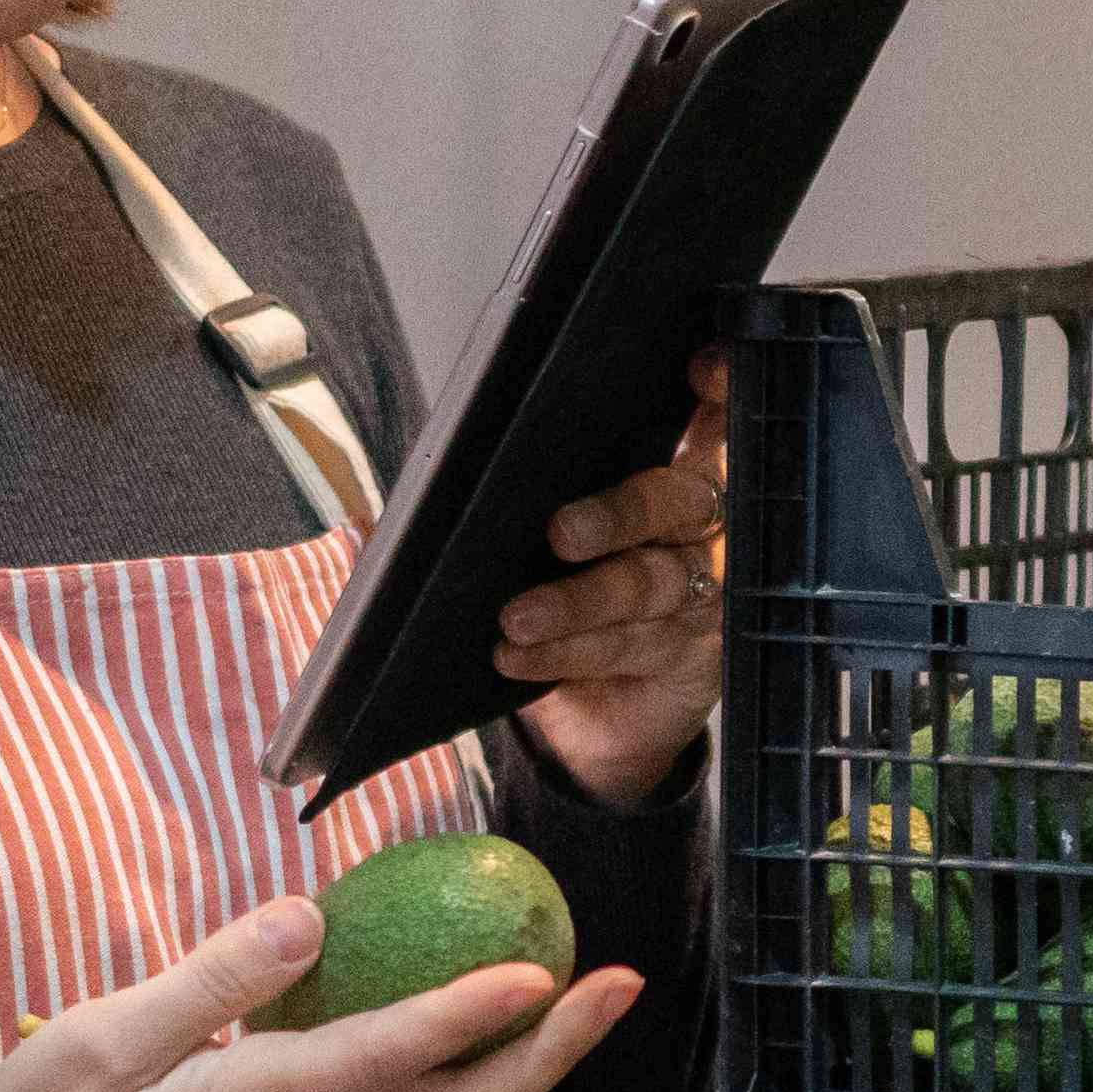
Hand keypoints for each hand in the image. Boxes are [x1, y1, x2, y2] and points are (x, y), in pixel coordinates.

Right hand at [0, 896, 649, 1091]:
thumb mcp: (99, 1044)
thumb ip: (205, 981)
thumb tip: (306, 917)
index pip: (391, 1055)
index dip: (471, 1012)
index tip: (546, 973)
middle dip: (555, 1050)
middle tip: (622, 980)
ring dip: (529, 1053)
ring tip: (585, 983)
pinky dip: (468, 1047)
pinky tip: (481, 991)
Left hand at [506, 347, 730, 803]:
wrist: (588, 724)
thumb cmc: (558, 608)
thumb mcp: (519, 552)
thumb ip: (477, 517)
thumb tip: (376, 522)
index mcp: (662, 480)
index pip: (708, 424)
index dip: (716, 395)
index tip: (698, 368)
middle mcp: (698, 532)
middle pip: (677, 502)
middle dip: (619, 513)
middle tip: (559, 531)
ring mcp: (702, 598)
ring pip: (649, 585)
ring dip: (578, 601)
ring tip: (515, 615)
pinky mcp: (692, 661)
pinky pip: (631, 648)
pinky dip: (569, 652)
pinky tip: (518, 653)